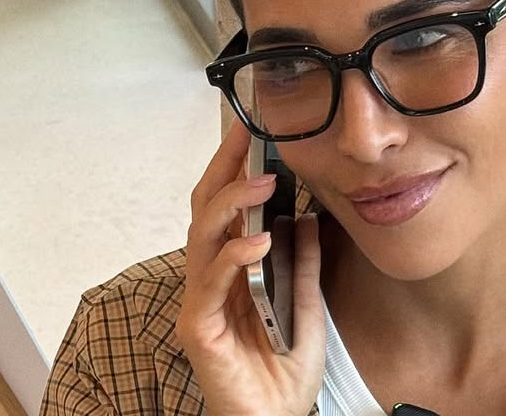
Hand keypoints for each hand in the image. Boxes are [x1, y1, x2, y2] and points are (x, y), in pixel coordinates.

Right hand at [176, 122, 324, 415]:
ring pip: (201, 237)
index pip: (224, 209)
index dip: (232, 169)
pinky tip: (260, 240)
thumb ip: (303, 263)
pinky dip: (234, 256)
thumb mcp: (306, 306)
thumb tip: (304, 217)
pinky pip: (212, 282)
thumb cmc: (284, 373)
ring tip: (263, 181)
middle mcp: (209, 282)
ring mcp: (201, 303)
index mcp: (231, 273)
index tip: (251, 132)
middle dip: (222, 168)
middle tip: (244, 134)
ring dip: (231, 204)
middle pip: (203, 211)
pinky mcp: (199, 328)